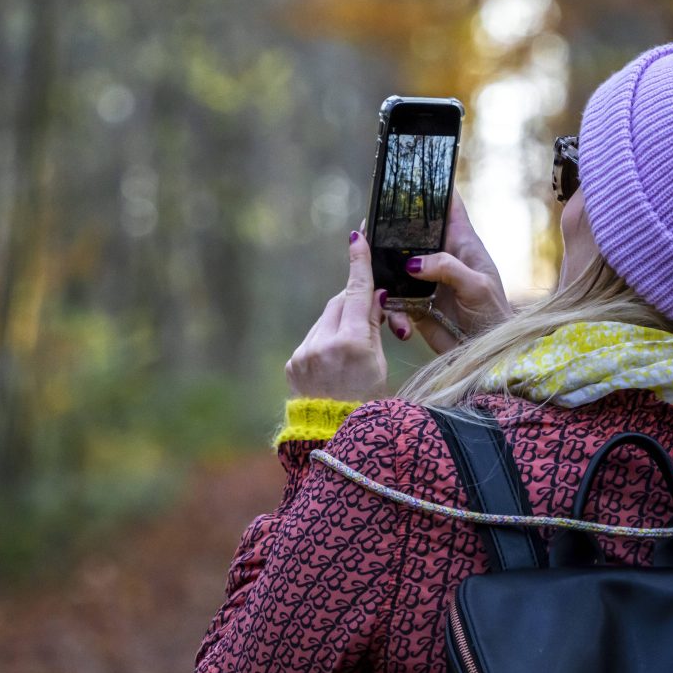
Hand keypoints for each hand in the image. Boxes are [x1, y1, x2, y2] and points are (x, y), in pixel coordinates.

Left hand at [285, 231, 387, 400]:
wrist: (334, 436)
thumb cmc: (367, 403)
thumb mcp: (379, 364)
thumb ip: (372, 327)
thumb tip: (373, 296)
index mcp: (352, 344)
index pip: (357, 293)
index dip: (358, 263)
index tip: (356, 237)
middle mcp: (324, 345)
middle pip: (339, 304)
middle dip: (354, 303)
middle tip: (371, 313)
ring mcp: (304, 354)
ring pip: (325, 321)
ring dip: (339, 325)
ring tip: (350, 352)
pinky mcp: (293, 363)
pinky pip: (312, 339)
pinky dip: (325, 342)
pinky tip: (333, 363)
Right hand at [386, 191, 511, 352]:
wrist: (487, 354)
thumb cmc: (493, 315)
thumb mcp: (477, 286)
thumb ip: (447, 268)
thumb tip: (413, 264)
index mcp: (462, 243)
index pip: (448, 206)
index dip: (432, 188)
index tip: (410, 175)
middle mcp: (441, 257)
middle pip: (411, 232)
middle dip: (390, 229)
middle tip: (369, 227)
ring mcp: (426, 280)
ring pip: (395, 265)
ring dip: (381, 270)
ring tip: (370, 273)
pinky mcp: (415, 304)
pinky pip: (393, 300)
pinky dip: (390, 310)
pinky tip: (399, 324)